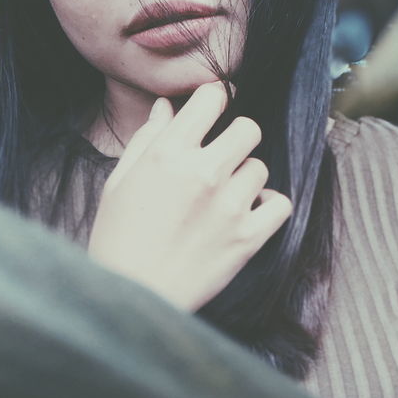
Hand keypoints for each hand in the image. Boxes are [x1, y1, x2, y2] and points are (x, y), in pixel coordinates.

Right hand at [86, 81, 292, 311]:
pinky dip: (268, 206)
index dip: (214, 100)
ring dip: (244, 178)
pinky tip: (248, 212)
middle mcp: (203, 174)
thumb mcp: (119, 182)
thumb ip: (147, 139)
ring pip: (259, 168)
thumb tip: (166, 105)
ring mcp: (229, 206)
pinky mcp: (247, 238)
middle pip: (248, 128)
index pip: (212, 98)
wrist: (129, 299)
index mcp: (168, 154)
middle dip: (236, 137)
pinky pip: (279, 204)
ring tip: (221, 198)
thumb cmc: (117, 239)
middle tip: (221, 157)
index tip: (214, 111)